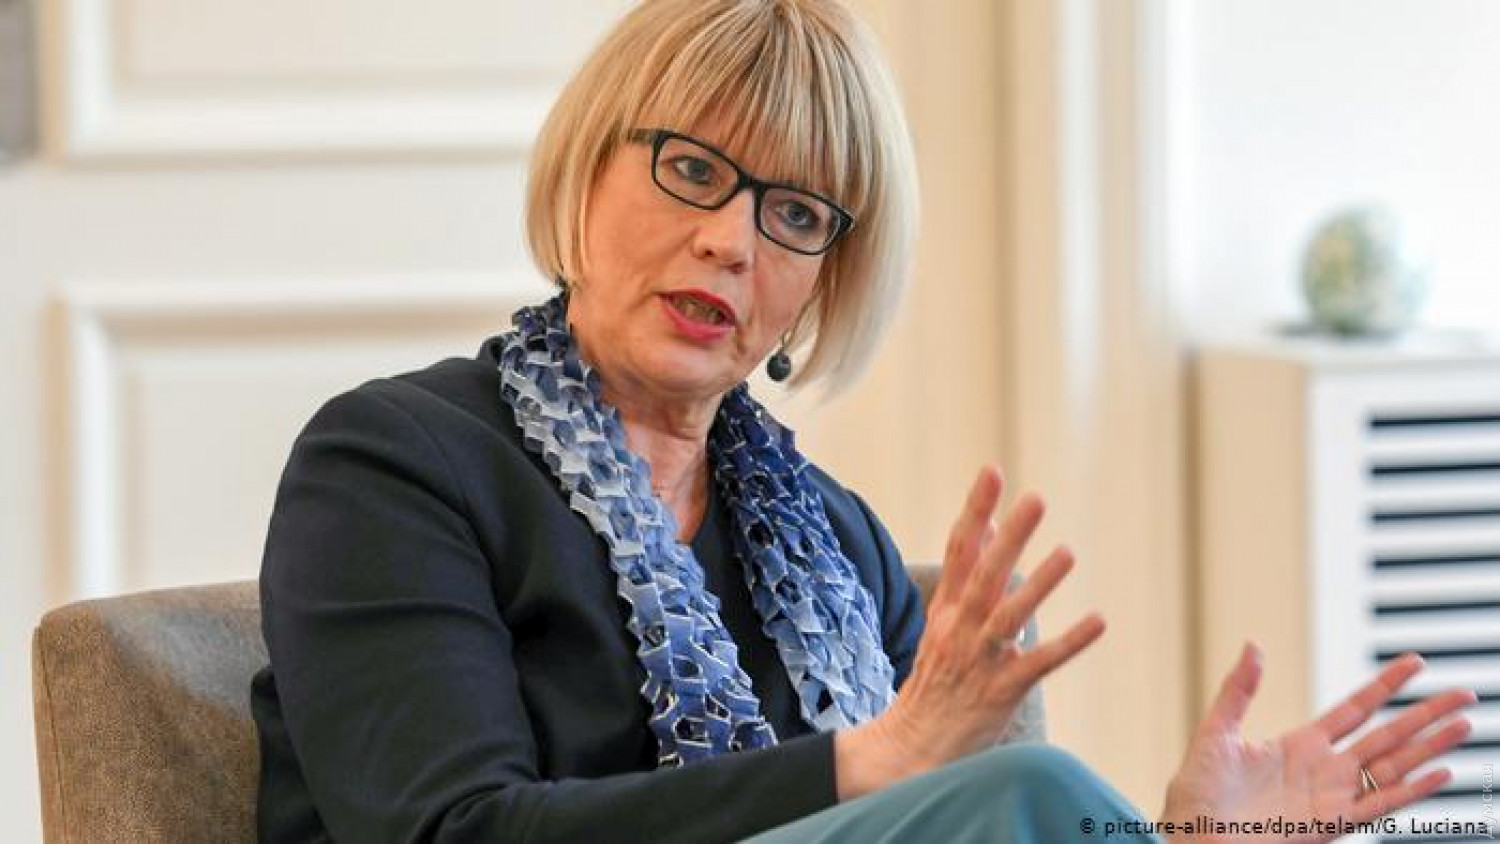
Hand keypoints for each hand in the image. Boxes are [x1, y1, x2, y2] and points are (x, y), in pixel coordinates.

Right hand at [836, 465, 1104, 797]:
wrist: (910, 747)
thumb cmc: (935, 682)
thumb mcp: (944, 623)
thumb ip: (968, 577)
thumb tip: (989, 529)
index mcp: (946, 609)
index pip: (959, 550)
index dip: (976, 510)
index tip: (993, 473)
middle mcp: (959, 629)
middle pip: (985, 575)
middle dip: (1010, 537)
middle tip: (1035, 499)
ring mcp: (979, 660)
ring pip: (1008, 616)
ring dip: (1037, 585)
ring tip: (1066, 553)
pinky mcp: (1000, 692)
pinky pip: (1037, 663)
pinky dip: (1067, 642)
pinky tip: (1097, 622)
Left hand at [1160, 643, 1476, 842]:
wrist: (1192, 841)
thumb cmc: (1196, 796)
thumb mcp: (1215, 732)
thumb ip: (1238, 690)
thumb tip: (1254, 645)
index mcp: (1298, 746)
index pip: (1353, 709)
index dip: (1385, 686)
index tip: (1415, 662)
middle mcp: (1322, 771)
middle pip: (1386, 736)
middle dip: (1425, 715)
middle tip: (1465, 694)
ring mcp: (1331, 799)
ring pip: (1394, 768)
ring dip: (1431, 748)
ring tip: (1465, 725)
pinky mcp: (1331, 827)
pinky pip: (1380, 805)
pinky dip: (1414, 791)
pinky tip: (1443, 773)